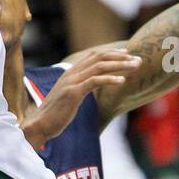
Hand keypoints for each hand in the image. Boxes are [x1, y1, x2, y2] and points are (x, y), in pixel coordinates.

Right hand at [22, 47, 140, 148]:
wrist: (40, 124)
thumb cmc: (56, 114)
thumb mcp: (69, 96)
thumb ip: (79, 87)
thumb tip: (91, 86)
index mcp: (71, 72)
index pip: (94, 56)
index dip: (112, 53)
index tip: (128, 54)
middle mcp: (71, 73)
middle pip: (99, 57)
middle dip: (121, 57)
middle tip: (138, 60)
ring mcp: (72, 82)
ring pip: (99, 67)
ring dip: (120, 65)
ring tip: (135, 67)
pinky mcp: (73, 93)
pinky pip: (94, 81)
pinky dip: (110, 79)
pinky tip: (122, 80)